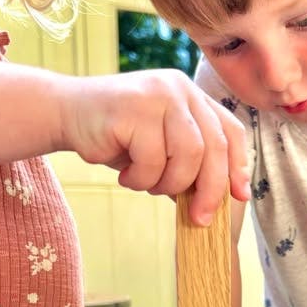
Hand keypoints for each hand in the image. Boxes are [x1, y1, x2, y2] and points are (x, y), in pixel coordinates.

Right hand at [59, 69, 250, 224]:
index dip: (238, 165)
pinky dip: (141, 178)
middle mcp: (179, 89)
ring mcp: (158, 94)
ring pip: (187, 155)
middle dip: (209, 189)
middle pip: (213, 146)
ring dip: (167, 183)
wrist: (66, 114)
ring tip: (145, 184)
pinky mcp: (134, 108)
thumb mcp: (163, 149)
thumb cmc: (119, 138)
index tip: (239, 195)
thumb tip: (223, 200)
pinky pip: (153, 159)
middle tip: (200, 218)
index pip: (230, 130)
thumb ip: (191, 164)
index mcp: (192, 95)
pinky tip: (125, 175)